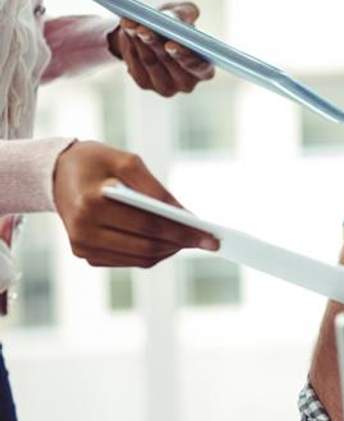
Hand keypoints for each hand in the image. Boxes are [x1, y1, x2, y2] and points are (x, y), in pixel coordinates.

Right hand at [52, 141, 218, 267]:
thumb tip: (185, 216)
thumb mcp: (127, 161)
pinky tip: (169, 241)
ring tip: (192, 239)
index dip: (183, 232)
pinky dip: (151, 252)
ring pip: (139, 258)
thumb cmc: (96, 162)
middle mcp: (83, 230)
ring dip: (169, 250)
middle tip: (209, 241)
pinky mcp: (85, 253)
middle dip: (181, 244)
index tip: (211, 237)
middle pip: (145, 247)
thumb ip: (156, 189)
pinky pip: (127, 259)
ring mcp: (82, 246)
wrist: (55, 173)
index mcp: (92, 204)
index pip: (148, 226)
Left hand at [108, 1, 214, 96]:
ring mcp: (165, 86)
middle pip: (170, 62)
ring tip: (132, 24)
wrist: (152, 34)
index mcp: (204, 69)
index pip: (199, 67)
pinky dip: (130, 46)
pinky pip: (135, 64)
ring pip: (150, 61)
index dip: (185, 56)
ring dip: (139, 41)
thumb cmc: (175, 26)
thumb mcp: (183, 14)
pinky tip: (127, 32)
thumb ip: (186, 12)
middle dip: (155, 44)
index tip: (170, 44)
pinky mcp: (144, 84)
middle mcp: (187, 83)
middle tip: (143, 29)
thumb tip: (177, 18)